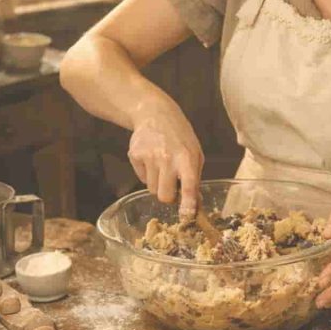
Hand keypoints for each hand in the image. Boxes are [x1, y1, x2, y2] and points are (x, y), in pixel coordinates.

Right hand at [128, 98, 203, 214]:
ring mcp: (149, 156)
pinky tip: (151, 159)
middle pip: (164, 196)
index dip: (188, 203)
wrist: (155, 114)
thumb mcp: (195, 153)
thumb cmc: (180, 136)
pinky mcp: (135, 155)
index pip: (189, 185)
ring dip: (158, 184)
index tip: (187, 215)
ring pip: (152, 190)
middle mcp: (168, 158)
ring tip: (162, 167)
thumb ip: (195, 177)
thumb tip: (195, 205)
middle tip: (172, 185)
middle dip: (168, 196)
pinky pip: (141, 178)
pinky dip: (147, 173)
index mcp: (187, 158)